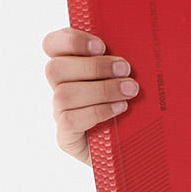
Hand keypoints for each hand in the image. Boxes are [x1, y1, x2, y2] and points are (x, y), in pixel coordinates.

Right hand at [42, 26, 137, 159]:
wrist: (138, 151)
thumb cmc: (135, 109)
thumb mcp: (127, 80)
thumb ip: (121, 62)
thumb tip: (138, 42)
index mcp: (70, 68)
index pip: (51, 45)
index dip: (71, 40)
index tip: (101, 45)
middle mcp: (60, 89)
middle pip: (55, 69)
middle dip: (93, 66)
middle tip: (125, 69)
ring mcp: (61, 114)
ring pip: (64, 94)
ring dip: (101, 89)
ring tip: (130, 91)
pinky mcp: (66, 138)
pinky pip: (70, 120)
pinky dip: (98, 111)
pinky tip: (120, 109)